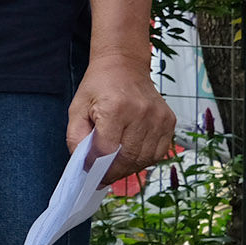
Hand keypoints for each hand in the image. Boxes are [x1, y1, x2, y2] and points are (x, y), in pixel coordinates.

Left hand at [68, 55, 176, 183]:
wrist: (124, 66)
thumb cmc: (98, 87)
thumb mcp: (77, 108)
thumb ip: (76, 136)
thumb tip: (83, 163)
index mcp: (115, 108)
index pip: (106, 149)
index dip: (96, 164)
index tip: (89, 172)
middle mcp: (141, 113)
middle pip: (128, 157)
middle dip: (113, 172)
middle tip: (102, 178)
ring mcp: (159, 118)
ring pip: (144, 159)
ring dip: (129, 169)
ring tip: (115, 168)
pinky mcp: (169, 121)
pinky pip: (158, 152)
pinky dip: (144, 160)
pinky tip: (131, 156)